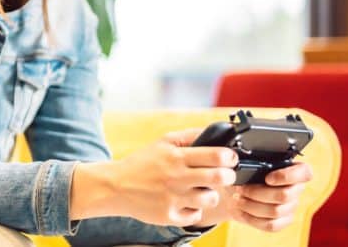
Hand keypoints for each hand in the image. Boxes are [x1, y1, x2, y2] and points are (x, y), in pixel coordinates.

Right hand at [71, 128, 237, 225]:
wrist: (116, 186)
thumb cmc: (143, 162)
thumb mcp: (162, 142)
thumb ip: (189, 136)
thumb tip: (215, 131)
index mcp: (175, 157)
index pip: (215, 155)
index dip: (229, 156)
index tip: (230, 158)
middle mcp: (176, 177)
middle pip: (219, 177)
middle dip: (228, 175)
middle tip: (225, 175)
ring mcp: (173, 198)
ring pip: (210, 199)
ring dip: (210, 194)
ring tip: (202, 190)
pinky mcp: (169, 216)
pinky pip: (195, 215)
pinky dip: (193, 210)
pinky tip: (184, 202)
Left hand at [203, 161, 312, 231]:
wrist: (233, 190)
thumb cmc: (242, 172)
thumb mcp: (244, 162)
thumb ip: (250, 161)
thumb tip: (242, 162)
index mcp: (292, 170)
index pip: (305, 173)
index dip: (288, 176)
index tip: (268, 178)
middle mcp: (295, 189)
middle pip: (284, 195)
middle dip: (257, 192)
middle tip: (240, 188)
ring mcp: (290, 207)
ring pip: (275, 211)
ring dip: (251, 205)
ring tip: (236, 199)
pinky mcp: (282, 222)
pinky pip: (270, 225)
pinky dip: (251, 218)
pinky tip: (240, 210)